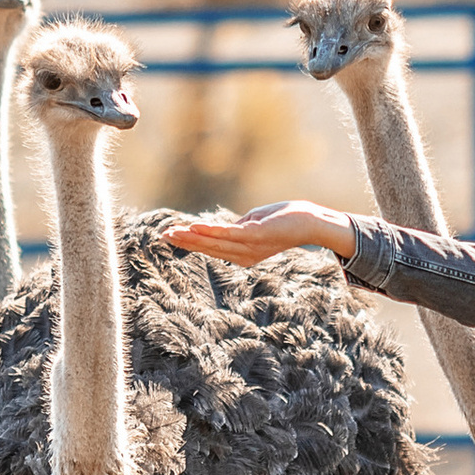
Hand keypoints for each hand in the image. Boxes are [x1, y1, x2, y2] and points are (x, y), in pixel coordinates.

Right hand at [168, 201, 357, 265]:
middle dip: (185, 241)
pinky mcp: (257, 235)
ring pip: (215, 243)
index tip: (170, 235)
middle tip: (163, 235)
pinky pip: (229, 234)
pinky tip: (195, 227)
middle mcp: (245, 255)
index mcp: (243, 254)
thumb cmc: (285, 220)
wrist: (311, 222)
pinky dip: (211, 231)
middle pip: (209, 248)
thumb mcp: (256, 223)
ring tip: (173, 232)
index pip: (211, 248)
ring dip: (192, 237)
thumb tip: (223, 227)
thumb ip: (238, 227)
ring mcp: (251, 246)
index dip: (190, 242)